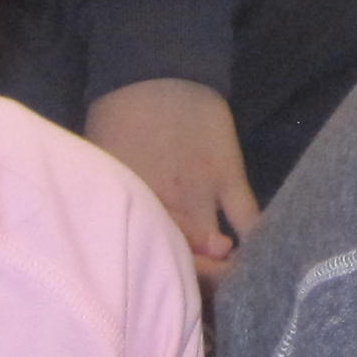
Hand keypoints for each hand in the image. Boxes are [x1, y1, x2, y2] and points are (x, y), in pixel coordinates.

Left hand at [84, 77, 260, 286]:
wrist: (156, 68)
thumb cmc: (117, 119)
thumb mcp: (102, 166)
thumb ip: (116, 204)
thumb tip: (135, 240)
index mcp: (127, 206)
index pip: (144, 259)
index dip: (157, 279)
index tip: (163, 286)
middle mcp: (162, 209)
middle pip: (180, 265)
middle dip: (188, 282)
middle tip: (193, 287)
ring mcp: (200, 195)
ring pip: (215, 253)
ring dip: (221, 270)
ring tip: (222, 275)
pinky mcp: (229, 175)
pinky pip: (248, 220)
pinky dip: (254, 241)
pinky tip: (255, 254)